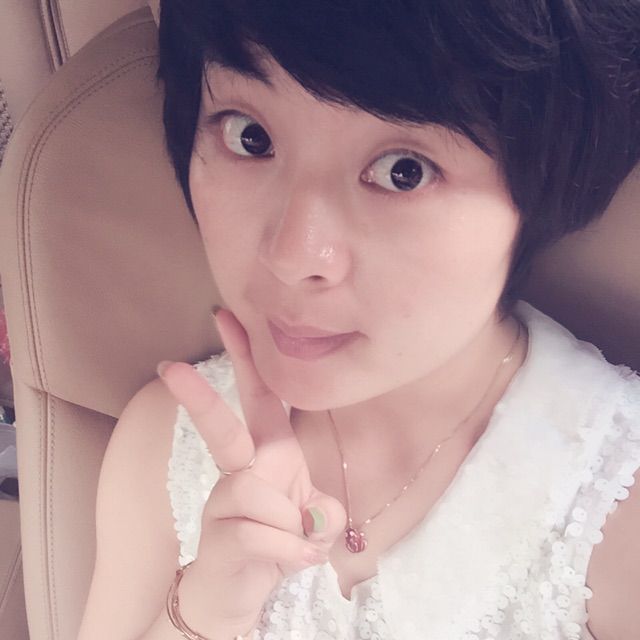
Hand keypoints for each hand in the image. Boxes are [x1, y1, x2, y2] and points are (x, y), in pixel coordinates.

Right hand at [158, 307, 346, 631]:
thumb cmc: (276, 537)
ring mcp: (224, 506)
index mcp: (266, 453)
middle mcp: (240, 472)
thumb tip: (317, 519)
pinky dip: (292, 553)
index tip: (225, 316)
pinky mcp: (220, 542)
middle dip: (200, 399)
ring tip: (299, 543)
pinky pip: (264, 537)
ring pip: (259, 497)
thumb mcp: (310, 515)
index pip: (259, 397)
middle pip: (223, 431)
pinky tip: (297, 559)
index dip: (246, 357)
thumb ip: (321, 508)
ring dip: (291, 524)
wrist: (239, 592)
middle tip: (170, 368)